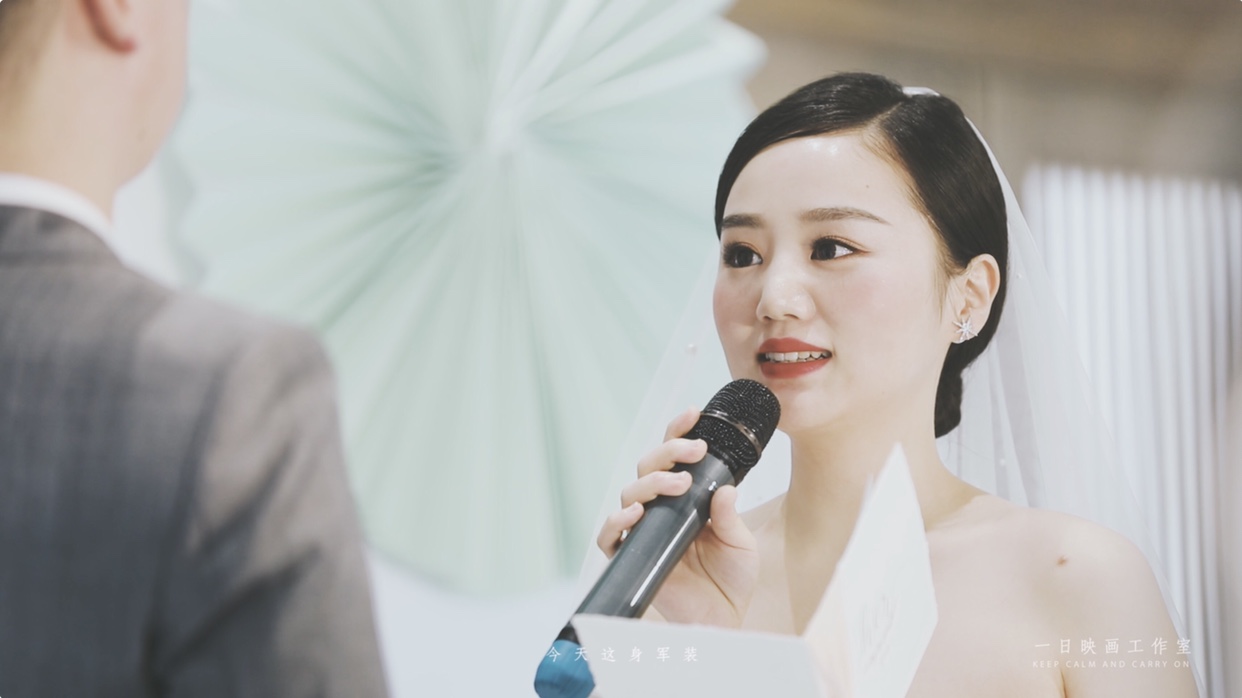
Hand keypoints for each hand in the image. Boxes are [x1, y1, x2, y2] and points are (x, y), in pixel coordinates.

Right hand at [595, 406, 759, 627]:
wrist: (723, 620)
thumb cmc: (731, 579)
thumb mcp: (740, 543)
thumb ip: (729, 516)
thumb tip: (723, 486)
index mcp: (686, 498)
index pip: (675, 458)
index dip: (678, 433)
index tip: (693, 414)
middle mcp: (661, 508)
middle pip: (649, 467)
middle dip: (669, 452)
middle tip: (694, 451)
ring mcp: (644, 530)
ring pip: (630, 491)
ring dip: (651, 482)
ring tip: (678, 484)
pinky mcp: (632, 556)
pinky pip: (611, 535)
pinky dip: (617, 521)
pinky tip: (636, 513)